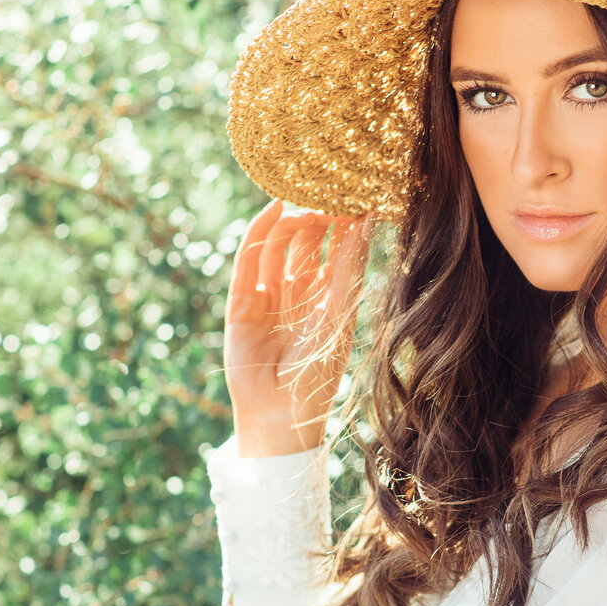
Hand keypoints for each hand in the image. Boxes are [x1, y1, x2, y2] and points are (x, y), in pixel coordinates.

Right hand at [223, 199, 374, 457]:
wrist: (281, 415)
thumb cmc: (318, 375)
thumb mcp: (338, 316)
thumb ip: (347, 270)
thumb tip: (366, 222)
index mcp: (327, 300)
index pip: (334, 251)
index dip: (342, 224)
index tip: (354, 194)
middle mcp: (297, 295)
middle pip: (304, 244)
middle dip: (314, 216)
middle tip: (326, 190)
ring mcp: (267, 298)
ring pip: (276, 248)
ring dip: (289, 221)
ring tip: (303, 196)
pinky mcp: (240, 304)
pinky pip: (248, 263)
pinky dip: (257, 234)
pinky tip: (273, 210)